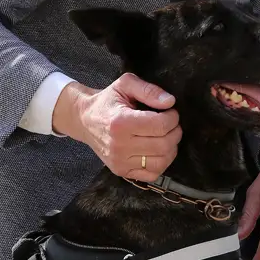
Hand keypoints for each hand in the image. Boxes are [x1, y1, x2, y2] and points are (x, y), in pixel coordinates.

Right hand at [52, 73, 181, 181]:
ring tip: (166, 136)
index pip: (160, 125)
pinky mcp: (121, 171)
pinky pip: (152, 174)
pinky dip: (162, 163)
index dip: (173, 118)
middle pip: (163, 145)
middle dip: (175, 132)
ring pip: (161, 162)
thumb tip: (170, 102)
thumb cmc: (107, 101)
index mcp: (120, 122)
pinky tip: (158, 150)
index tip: (170, 112)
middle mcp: (119, 145)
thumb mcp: (126, 84)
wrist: (85, 120)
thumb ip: (149, 90)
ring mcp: (119, 161)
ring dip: (171, 148)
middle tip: (171, 124)